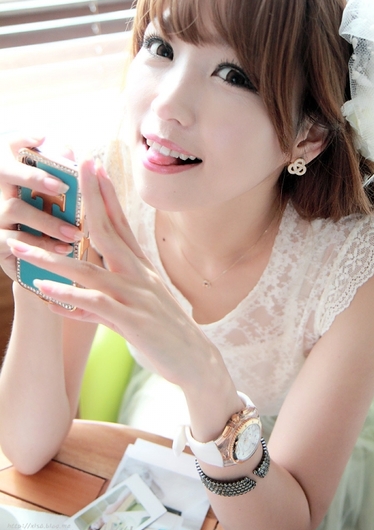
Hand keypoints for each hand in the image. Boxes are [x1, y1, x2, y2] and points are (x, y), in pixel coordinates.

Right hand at [0, 135, 81, 279]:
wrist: (30, 257)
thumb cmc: (46, 218)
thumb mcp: (52, 197)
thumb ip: (58, 172)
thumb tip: (67, 149)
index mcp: (12, 172)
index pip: (10, 146)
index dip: (23, 139)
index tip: (42, 136)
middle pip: (6, 172)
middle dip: (34, 177)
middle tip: (62, 186)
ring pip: (15, 208)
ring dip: (48, 221)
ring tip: (74, 232)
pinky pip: (15, 240)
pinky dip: (42, 244)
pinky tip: (64, 248)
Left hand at [6, 158, 216, 387]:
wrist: (196, 361)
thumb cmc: (164, 333)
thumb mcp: (134, 310)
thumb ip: (100, 302)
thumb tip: (68, 301)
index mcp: (140, 268)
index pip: (120, 224)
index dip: (106, 195)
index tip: (93, 168)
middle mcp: (138, 276)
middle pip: (107, 231)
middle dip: (89, 199)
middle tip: (74, 168)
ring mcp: (136, 297)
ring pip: (89, 270)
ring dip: (52, 257)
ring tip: (21, 245)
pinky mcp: (132, 322)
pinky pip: (96, 306)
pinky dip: (69, 298)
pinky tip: (45, 291)